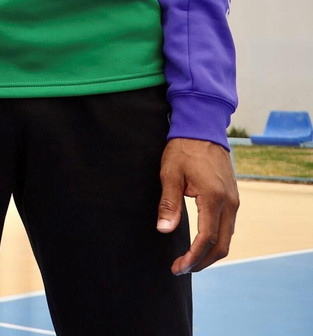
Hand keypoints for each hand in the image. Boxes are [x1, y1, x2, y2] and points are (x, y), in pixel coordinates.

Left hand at [158, 137, 238, 273]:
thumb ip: (169, 203)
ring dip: (210, 253)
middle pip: (221, 244)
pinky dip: (216, 240)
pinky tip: (201, 244)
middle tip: (181, 269)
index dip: (193, 257)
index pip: (207, 238)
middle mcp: (229, 203)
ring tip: (189, 261)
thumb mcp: (170, 174)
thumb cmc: (183, 149)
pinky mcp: (232, 198)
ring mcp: (234, 201)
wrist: (203, 130)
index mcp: (214, 198)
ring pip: (227, 237)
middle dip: (202, 261)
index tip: (178, 267)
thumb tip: (164, 229)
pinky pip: (227, 226)